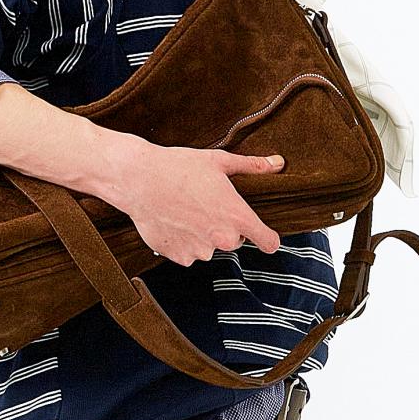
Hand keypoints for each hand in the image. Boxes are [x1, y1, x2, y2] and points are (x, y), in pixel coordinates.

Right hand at [102, 134, 285, 264]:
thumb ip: (252, 166)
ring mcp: (201, 251)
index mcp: (238, 217)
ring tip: (185, 211)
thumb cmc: (179, 167)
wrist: (140, 180)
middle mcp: (223, 239)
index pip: (269, 242)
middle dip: (225, 228)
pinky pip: (189, 253)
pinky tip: (174, 221)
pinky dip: (183, 242)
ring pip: (209, 247)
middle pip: (234, 241)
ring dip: (202, 235)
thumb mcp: (219, 162)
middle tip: (206, 206)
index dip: (268, 239)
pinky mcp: (180, 257)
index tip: (266, 238)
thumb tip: (278, 164)